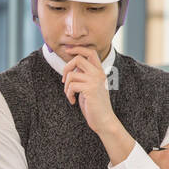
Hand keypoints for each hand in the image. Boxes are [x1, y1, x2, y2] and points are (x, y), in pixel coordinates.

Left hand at [63, 45, 132, 163]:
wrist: (104, 120)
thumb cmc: (94, 105)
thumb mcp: (89, 87)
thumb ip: (84, 76)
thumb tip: (71, 67)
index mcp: (99, 71)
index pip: (90, 52)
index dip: (77, 48)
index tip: (67, 51)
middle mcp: (98, 73)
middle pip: (78, 58)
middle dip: (66, 68)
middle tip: (64, 80)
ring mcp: (95, 81)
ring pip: (72, 74)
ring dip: (66, 86)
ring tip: (69, 95)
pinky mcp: (90, 89)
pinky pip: (71, 86)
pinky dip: (68, 94)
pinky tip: (72, 101)